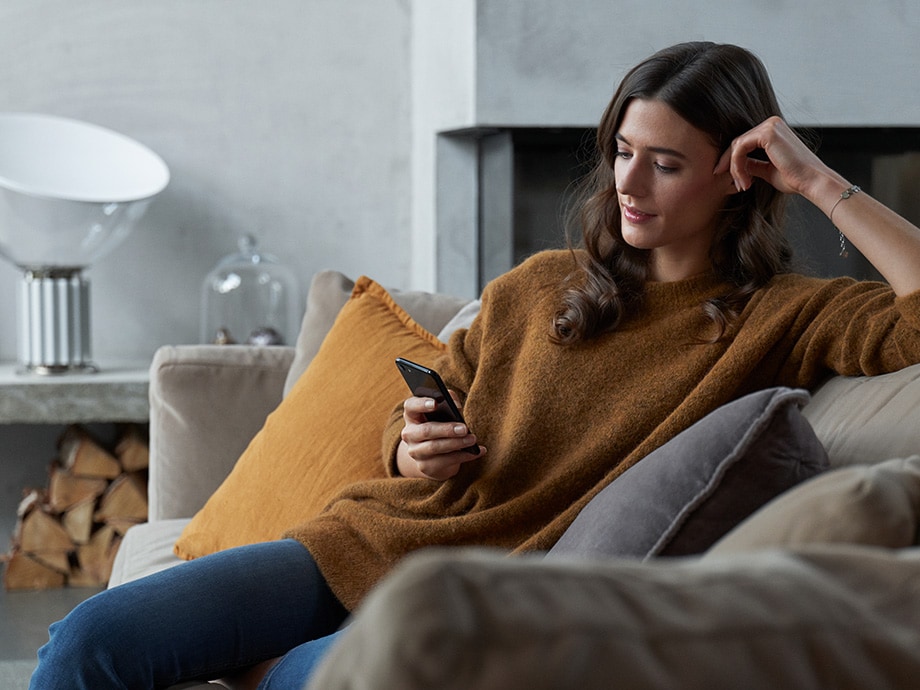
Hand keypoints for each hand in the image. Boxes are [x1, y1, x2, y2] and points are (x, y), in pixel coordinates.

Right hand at [396, 392, 483, 479]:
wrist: (435, 456)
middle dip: (446, 429)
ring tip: (472, 439)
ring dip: (456, 443)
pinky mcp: (426, 466)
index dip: (421, 404)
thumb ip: (450, 403)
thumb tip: (456, 407)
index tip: (436, 403)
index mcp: (412, 415)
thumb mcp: (444, 413)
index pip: (411, 406)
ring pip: (435, 447)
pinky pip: (445, 461)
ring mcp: (415, 452)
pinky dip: (464, 456)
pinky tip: (477, 452)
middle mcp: (409, 434)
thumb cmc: (442, 425)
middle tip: (464, 428)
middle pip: (425, 430)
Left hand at [714, 116, 840, 203]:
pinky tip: (745, 180)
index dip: (734, 162)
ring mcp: (770, 126)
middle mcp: (771, 124)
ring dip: (735, 169)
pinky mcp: (767, 133)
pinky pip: (740, 148)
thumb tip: (737, 165)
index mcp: (773, 131)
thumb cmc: (794, 178)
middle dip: (732, 166)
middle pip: (738, 143)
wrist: (811, 181)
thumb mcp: (767, 170)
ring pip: (737, 146)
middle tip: (735, 185)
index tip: (733, 181)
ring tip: (742, 185)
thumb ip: (752, 164)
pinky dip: (737, 166)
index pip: (744, 143)